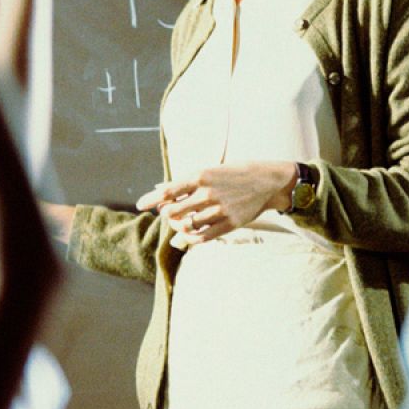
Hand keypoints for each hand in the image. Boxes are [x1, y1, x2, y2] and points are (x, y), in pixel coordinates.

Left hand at [135, 162, 297, 247]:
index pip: (168, 190)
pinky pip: (204, 237)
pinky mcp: (230, 223)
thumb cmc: (237, 172)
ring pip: (187, 225)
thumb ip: (185, 181)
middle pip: (173, 211)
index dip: (150, 199)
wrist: (269, 181)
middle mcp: (208, 193)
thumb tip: (160, 188)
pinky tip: (189, 235)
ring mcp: (220, 209)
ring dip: (177, 226)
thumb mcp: (211, 169)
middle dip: (165, 214)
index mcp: (202, 176)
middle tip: (166, 213)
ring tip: (178, 223)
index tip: (139, 205)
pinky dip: (192, 238)